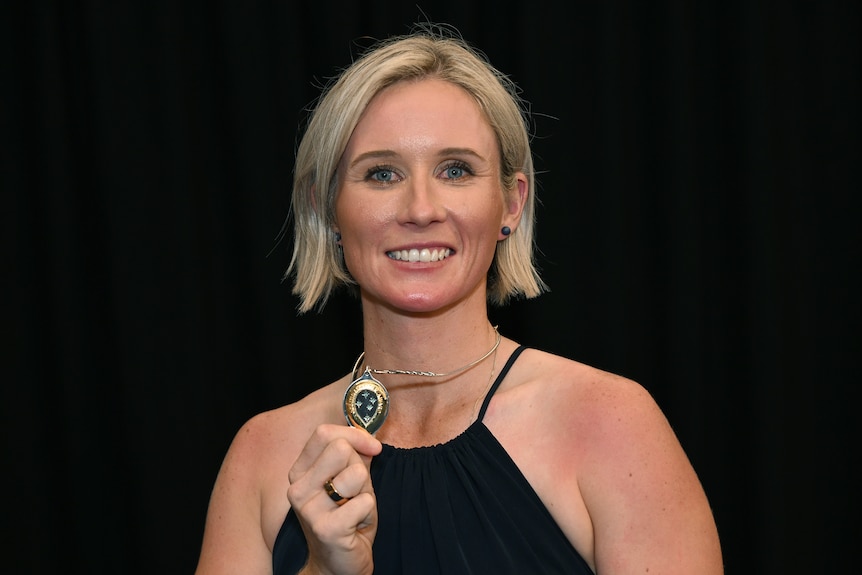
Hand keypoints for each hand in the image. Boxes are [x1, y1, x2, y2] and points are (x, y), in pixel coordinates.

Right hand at [287, 424, 382, 574]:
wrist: (338, 565)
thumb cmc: (345, 518)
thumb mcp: (348, 480)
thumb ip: (354, 454)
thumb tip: (368, 434)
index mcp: (300, 472)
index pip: (324, 433)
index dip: (355, 435)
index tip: (372, 448)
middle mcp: (297, 488)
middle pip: (340, 448)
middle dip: (360, 466)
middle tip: (356, 491)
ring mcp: (309, 509)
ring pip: (355, 473)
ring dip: (366, 491)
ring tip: (355, 508)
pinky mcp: (326, 528)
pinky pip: (365, 501)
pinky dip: (368, 512)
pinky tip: (356, 525)